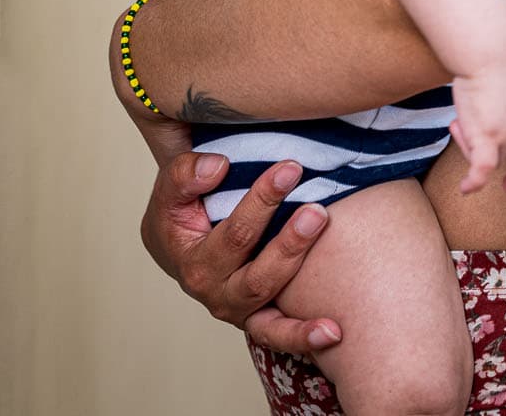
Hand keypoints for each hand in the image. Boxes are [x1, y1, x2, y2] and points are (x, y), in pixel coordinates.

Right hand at [140, 149, 343, 355]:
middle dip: (289, 241)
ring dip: (301, 276)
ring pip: (270, 301)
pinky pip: (278, 335)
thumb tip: (219, 167)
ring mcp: (239, 310)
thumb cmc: (180, 213)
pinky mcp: (258, 319)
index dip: (263, 200)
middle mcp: (217, 294)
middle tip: (316, 209)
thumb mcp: (171, 190)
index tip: (291, 169)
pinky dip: (302, 338)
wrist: (179, 244)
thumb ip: (186, 175)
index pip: (234, 234)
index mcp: (195, 263)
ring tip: (327, 252)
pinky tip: (334, 333)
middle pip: (257, 274)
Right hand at [449, 55, 505, 193]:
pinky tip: (464, 189)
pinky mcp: (490, 138)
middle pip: (500, 156)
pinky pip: (482, 170)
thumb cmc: (492, 63)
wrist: (489, 53)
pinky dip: (474, 182)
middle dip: (476, 144)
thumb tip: (484, 121)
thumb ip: (502, 110)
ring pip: (486, 159)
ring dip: (467, 144)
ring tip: (456, 121)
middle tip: (457, 124)